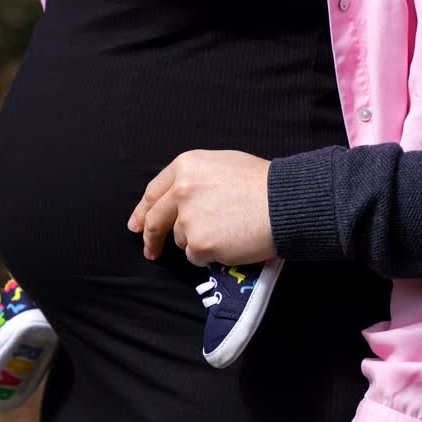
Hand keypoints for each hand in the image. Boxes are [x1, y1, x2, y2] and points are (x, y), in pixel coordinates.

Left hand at [128, 150, 274, 266]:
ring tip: (226, 231)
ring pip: (181, 240)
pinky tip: (229, 242)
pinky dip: (210, 255)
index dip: (142, 211)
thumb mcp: (222, 164)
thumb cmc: (262, 183)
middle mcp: (180, 191)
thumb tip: (177, 201)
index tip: (136, 224)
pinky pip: (196, 257)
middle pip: (155, 219)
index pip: (153, 192)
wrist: (284, 202)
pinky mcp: (200, 244)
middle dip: (150, 237)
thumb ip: (194, 180)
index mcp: (185, 166)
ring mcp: (188, 219)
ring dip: (197, 241)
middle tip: (151, 250)